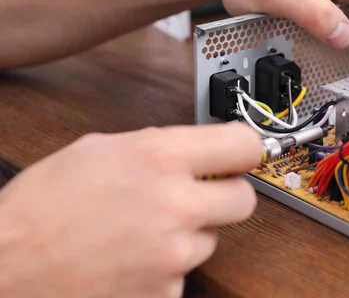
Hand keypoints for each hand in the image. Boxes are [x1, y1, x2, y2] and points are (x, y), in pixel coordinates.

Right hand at [0, 123, 261, 297]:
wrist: (7, 268)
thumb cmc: (41, 208)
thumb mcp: (98, 151)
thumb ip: (156, 147)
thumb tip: (191, 152)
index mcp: (159, 158)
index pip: (245, 144)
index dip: (246, 148)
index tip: (243, 154)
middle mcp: (175, 206)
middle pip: (245, 199)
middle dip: (226, 196)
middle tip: (200, 196)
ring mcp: (172, 254)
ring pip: (211, 240)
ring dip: (188, 235)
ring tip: (143, 232)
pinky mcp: (165, 293)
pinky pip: (183, 275)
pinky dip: (165, 268)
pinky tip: (132, 259)